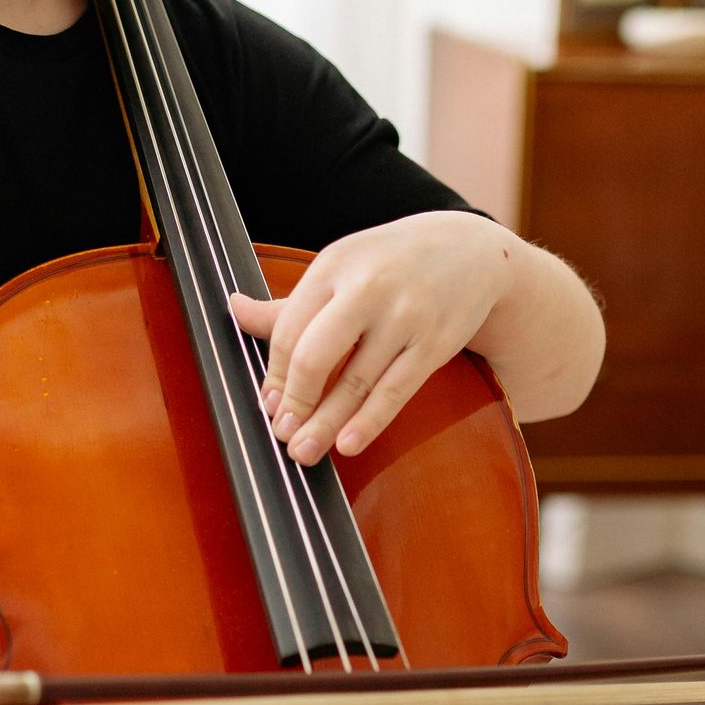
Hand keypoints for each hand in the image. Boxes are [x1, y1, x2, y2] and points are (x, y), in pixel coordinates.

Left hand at [227, 212, 516, 466]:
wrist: (472, 252)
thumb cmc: (392, 264)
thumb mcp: (340, 269)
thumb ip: (288, 302)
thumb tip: (232, 308)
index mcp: (334, 265)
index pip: (289, 330)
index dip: (273, 374)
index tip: (268, 404)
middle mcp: (367, 288)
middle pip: (315, 355)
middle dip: (294, 401)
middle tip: (281, 434)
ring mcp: (404, 317)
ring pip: (356, 381)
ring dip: (326, 423)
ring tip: (304, 452)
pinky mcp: (435, 343)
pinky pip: (397, 389)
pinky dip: (371, 420)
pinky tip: (349, 444)